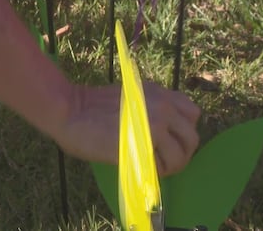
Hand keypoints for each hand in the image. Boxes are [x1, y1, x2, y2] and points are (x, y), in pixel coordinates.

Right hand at [57, 83, 200, 174]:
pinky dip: (158, 170)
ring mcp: (156, 123)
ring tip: (155, 167)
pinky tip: (144, 168)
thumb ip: (148, 109)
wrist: (70, 111)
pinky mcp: (145, 142)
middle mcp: (162, 105)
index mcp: (158, 93)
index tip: (169, 138)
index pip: (192, 113)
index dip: (182, 130)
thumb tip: (161, 132)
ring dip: (171, 164)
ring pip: (181, 153)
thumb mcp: (128, 98)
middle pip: (192, 136)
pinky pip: (164, 163)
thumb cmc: (90, 107)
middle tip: (165, 159)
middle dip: (181, 151)